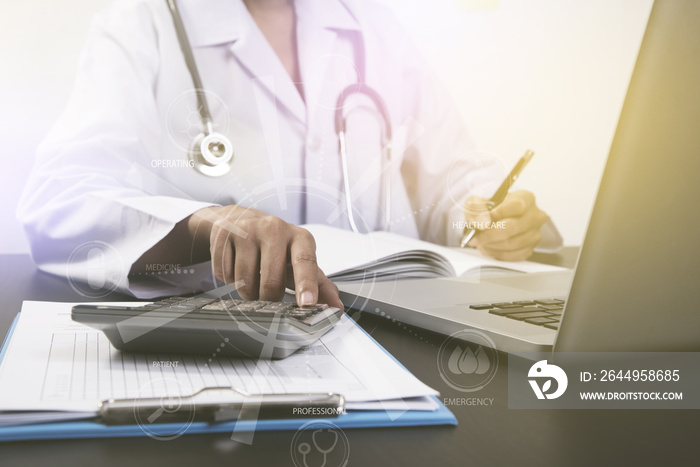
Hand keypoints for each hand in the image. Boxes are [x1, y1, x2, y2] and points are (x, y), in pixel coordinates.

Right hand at [187, 205, 342, 308]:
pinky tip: (236, 264)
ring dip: (247, 290)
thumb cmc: (277, 246)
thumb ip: (320, 285)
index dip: (306, 285)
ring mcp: (248, 229)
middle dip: (268, 297)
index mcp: (299, 238)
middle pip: (271, 282)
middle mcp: (275, 229)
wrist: (243, 220)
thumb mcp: (300, 261)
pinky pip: (224, 274)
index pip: (305, 262)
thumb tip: (337, 308)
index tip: (307, 302)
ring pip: (244, 282)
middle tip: (268, 291)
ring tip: (252, 275)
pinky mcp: (225, 233)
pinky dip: (228, 278)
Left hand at [464, 190, 547, 260]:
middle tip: (476, 237)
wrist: (491, 220)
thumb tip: (482, 222)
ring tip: (480, 242)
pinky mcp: (529, 249)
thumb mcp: (477, 201)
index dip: (499, 214)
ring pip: (512, 244)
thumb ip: (476, 208)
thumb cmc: (487, 209)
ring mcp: (534, 233)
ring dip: (491, 245)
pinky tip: (488, 248)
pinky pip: (512, 255)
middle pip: (513, 227)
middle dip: (490, 234)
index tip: (483, 221)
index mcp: (526, 198)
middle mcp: (534, 215)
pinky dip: (496, 253)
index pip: (517, 205)